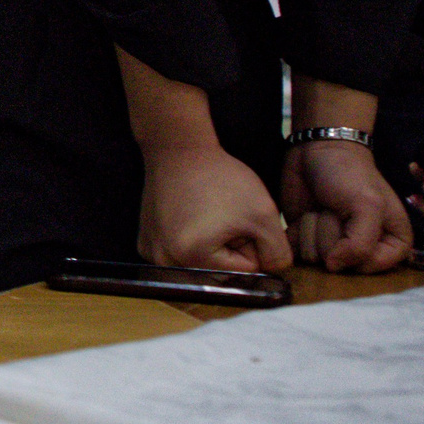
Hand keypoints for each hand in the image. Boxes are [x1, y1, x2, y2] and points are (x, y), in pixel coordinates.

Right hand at [138, 143, 292, 272]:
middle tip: (223, 216)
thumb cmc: (219, 177)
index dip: (249, 243)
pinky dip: (188, 242)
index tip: (237, 218)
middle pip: (220, 273)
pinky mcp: (145, 243)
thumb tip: (272, 272)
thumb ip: (278, 252)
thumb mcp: (263, 213)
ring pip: (199, 266)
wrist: (178, 150)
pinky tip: (188, 218)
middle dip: (230, 249)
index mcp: (193, 256)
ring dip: (210, 246)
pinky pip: (178, 256)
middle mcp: (165, 260)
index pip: (243, 271)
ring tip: (206, 215)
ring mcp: (151, 253)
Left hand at [280, 139, 410, 271]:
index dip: (358, 250)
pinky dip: (297, 232)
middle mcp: (364, 249)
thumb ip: (361, 244)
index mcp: (392, 244)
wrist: (316, 150)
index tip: (354, 222)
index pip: (373, 267)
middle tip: (337, 209)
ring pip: (317, 259)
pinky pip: (297, 252)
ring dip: (315, 230)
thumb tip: (335, 267)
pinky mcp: (307, 238)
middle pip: (342, 265)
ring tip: (323, 208)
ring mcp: (333, 245)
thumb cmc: (350, 174)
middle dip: (334, 234)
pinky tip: (305, 214)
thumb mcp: (368, 206)